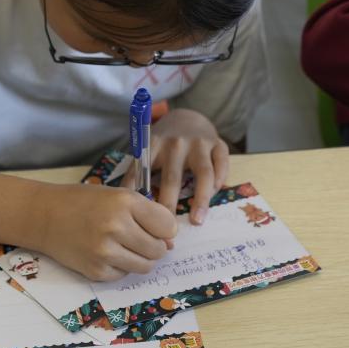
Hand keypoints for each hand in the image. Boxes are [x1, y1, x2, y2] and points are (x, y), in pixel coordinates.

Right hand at [31, 182, 176, 281]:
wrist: (44, 216)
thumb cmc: (83, 202)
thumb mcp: (117, 196)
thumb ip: (146, 214)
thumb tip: (170, 243)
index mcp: (125, 202)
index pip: (167, 225)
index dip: (165, 229)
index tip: (155, 227)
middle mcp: (116, 227)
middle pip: (159, 249)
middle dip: (154, 246)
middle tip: (138, 238)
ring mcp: (105, 252)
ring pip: (146, 266)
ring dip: (141, 258)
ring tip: (124, 246)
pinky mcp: (96, 271)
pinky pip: (125, 274)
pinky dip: (121, 266)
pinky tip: (107, 253)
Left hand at [124, 108, 227, 224]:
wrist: (187, 117)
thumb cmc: (163, 143)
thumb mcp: (146, 151)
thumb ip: (137, 174)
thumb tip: (126, 206)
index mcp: (153, 145)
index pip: (145, 175)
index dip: (143, 202)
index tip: (142, 223)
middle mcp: (176, 143)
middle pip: (172, 179)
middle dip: (169, 206)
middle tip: (168, 230)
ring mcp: (199, 142)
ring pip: (203, 174)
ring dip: (201, 200)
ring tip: (197, 221)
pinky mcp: (219, 144)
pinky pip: (222, 166)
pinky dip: (219, 182)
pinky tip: (214, 196)